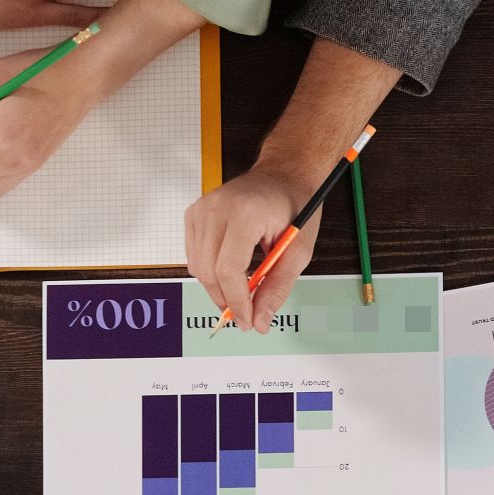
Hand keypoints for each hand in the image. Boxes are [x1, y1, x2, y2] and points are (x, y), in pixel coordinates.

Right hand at [186, 166, 323, 332]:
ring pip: (198, 267)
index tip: (249, 321)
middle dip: (226, 300)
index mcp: (245, 213)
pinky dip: (210, 271)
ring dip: (218, 288)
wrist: (283, 173)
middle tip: (246, 316)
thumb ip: (278, 287)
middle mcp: (217, 208)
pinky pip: (194, 256)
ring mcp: (201, 208)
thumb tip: (260, 321)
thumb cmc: (295, 206)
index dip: (237, 301)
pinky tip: (231, 270)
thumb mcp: (299, 250)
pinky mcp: (194, 213)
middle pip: (209, 271)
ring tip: (243, 291)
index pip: (228, 269)